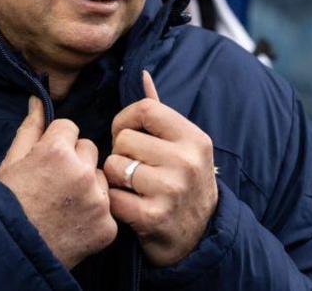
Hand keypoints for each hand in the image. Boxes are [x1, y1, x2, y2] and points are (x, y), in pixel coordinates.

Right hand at [0, 96, 117, 268]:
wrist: (9, 253)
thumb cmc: (5, 205)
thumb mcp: (11, 163)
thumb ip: (30, 128)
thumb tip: (38, 99)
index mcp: (56, 150)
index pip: (70, 128)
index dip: (57, 144)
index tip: (47, 162)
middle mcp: (82, 171)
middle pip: (89, 149)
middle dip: (76, 161)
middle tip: (56, 184)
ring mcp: (98, 200)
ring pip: (101, 177)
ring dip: (89, 185)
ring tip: (65, 204)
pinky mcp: (108, 226)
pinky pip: (108, 207)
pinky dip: (95, 214)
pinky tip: (75, 223)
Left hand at [103, 71, 217, 266]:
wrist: (199, 237)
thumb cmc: (183, 183)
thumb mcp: (182, 145)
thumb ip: (160, 111)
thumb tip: (142, 74)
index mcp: (194, 139)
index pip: (145, 109)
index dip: (125, 120)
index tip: (125, 136)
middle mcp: (187, 162)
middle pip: (124, 139)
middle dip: (120, 153)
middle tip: (132, 168)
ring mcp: (172, 190)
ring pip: (114, 166)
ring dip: (114, 178)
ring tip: (131, 187)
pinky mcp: (154, 217)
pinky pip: (112, 197)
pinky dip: (113, 202)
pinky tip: (128, 207)